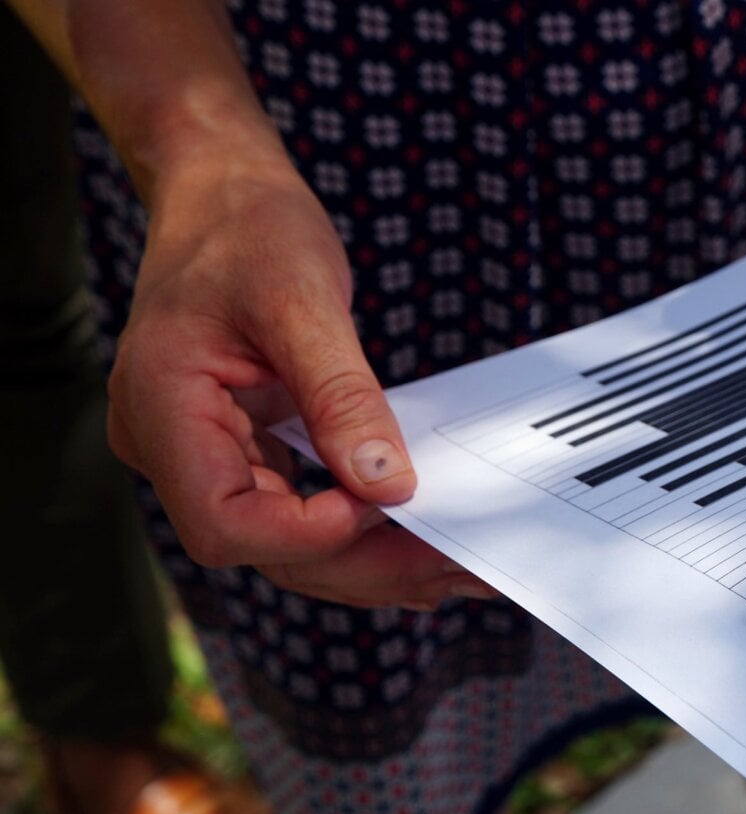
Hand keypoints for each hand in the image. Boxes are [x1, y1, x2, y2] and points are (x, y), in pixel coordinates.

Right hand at [106, 156, 491, 609]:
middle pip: (263, 550)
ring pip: (284, 545)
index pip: (225, 523)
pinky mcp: (242, 451)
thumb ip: (340, 395)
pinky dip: (360, 531)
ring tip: (455, 562)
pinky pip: (297, 511)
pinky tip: (419, 537)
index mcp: (160, 407)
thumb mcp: (301, 299)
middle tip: (461, 564)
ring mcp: (203, 454)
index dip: (309, 533)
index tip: (387, 500)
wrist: (224, 193)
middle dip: (363, 565)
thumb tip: (390, 483)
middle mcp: (170, 446)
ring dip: (371, 561)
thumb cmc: (249, 228)